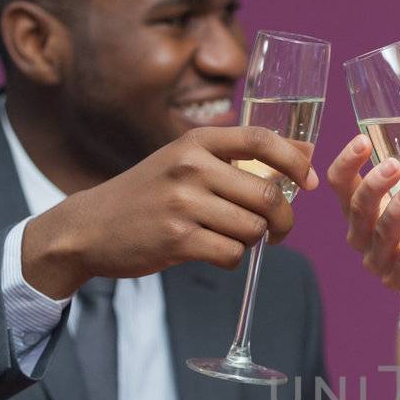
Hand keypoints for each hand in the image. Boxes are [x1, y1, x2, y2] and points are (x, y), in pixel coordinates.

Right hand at [21, 125, 317, 298]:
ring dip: (252, 242)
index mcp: (196, 141)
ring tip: (230, 238)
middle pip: (268, 195)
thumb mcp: (184, 162)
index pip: (261, 139)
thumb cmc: (148, 195)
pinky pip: (232, 255)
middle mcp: (190, 166)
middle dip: (282, 220)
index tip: (310, 181)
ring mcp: (183, 203)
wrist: (89, 227)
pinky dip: (232, 260)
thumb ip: (236, 160)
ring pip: (253, 229)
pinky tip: (214, 253)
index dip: (295, 161)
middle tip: (278, 232)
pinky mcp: (177, 240)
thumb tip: (305, 155)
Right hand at [326, 132, 399, 293]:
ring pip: (380, 233)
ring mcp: (378, 259)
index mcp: (361, 206)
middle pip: (357, 207)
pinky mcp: (399, 278)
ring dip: (396, 210)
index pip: (340, 183)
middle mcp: (362, 233)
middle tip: (393, 166)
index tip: (362, 141)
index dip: (346, 162)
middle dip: (373, 185)